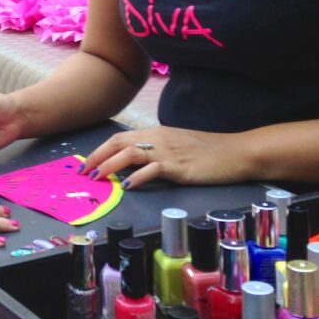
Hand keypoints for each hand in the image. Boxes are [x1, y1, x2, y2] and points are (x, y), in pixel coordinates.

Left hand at [79, 126, 250, 188]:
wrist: (235, 153)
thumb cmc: (208, 151)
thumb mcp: (177, 146)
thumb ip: (156, 150)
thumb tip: (134, 163)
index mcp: (156, 133)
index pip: (120, 138)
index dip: (100, 150)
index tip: (87, 163)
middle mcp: (158, 138)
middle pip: (118, 143)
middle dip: (97, 157)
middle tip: (83, 172)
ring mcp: (167, 152)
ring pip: (129, 153)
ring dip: (109, 166)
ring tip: (97, 179)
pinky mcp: (178, 166)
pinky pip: (151, 169)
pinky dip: (136, 178)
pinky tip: (126, 186)